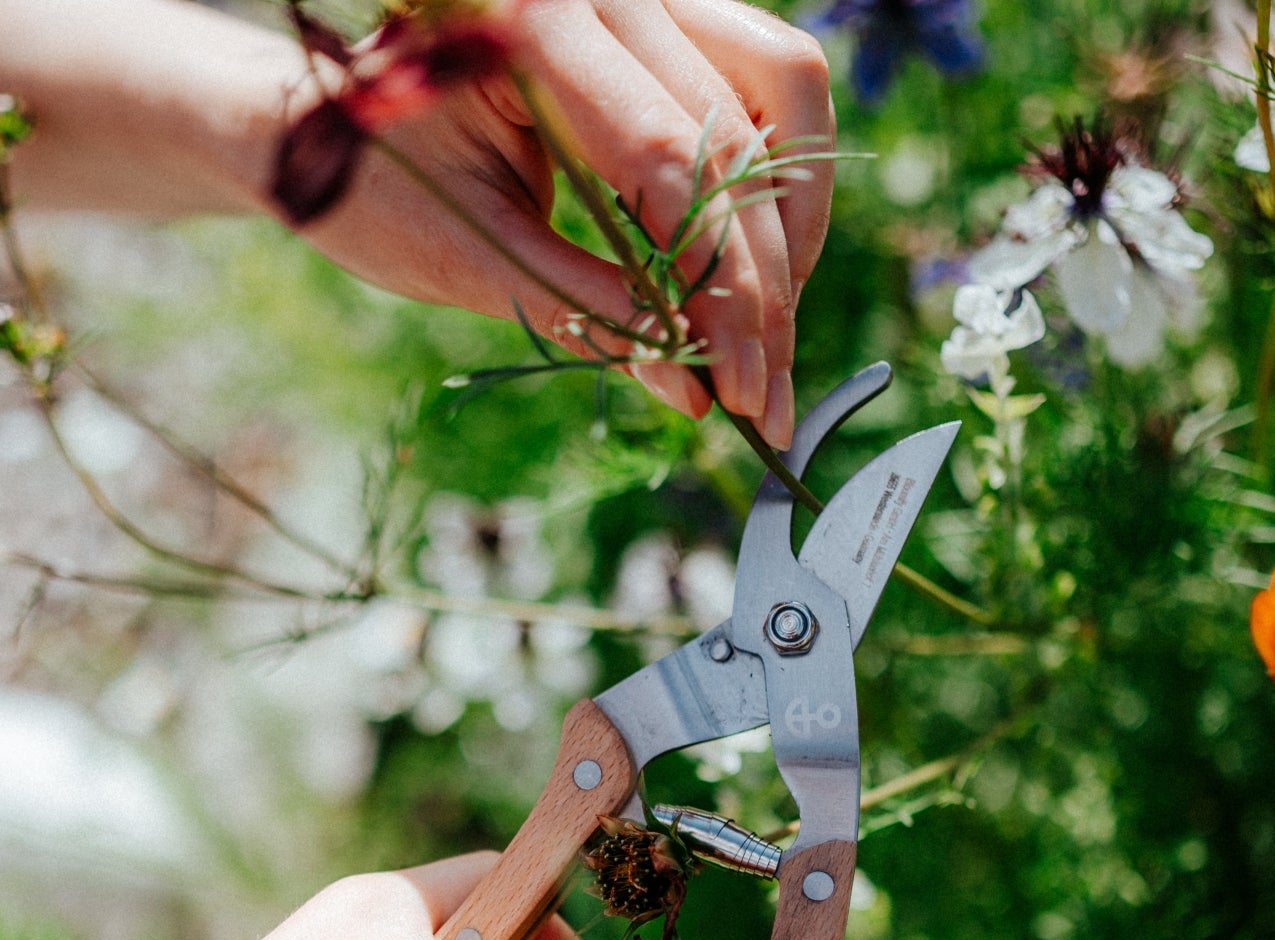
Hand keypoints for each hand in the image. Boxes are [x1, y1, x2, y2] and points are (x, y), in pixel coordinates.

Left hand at [1, 0, 835, 448]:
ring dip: (790, 227)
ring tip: (765, 334)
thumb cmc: (368, 177)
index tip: (736, 387)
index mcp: (534, 21)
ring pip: (781, 92)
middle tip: (762, 394)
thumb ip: (591, 313)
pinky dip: (774, 185)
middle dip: (764, 286)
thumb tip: (691, 389)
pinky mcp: (662, 24)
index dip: (722, 288)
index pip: (678, 159)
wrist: (312, 115)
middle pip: (741, 139)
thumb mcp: (471, 256)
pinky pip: (762, 87)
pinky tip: (757, 267)